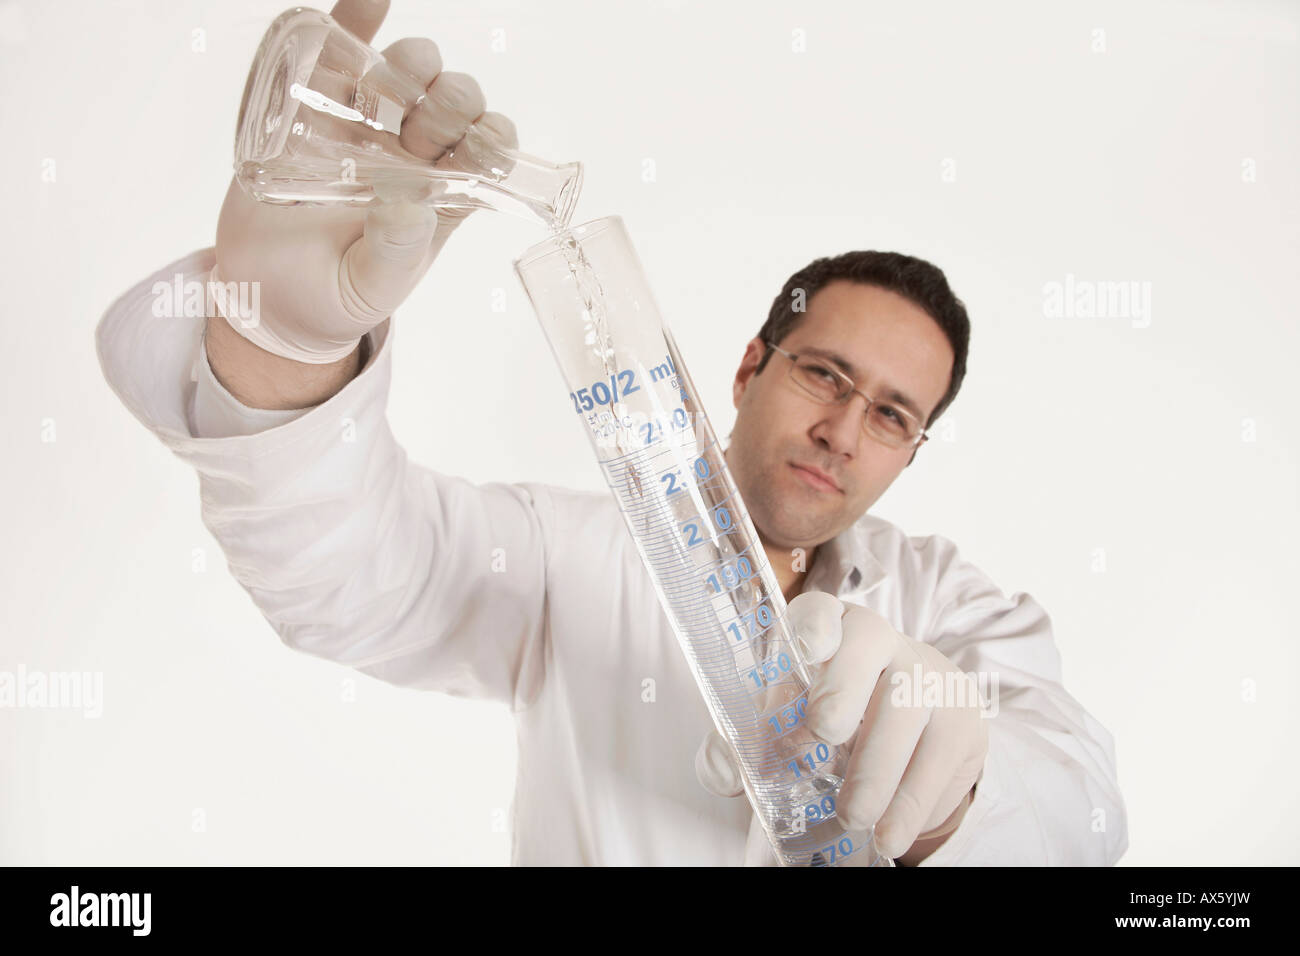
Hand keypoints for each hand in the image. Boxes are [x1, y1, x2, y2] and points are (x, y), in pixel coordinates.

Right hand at [214, 0, 519, 363]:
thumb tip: (409, 200)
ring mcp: (364, 124)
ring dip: (412, 67)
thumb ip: (396, 248)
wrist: (265, 299)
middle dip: (450, 102)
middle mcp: (411, 152)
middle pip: (454, 99)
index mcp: (443, 192)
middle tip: (416, 136)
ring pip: (406, 71)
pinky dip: (357, 18)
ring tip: (388, 95)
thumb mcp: (372, 286)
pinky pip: (339, 50)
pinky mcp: (312, 105)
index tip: (471, 146)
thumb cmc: (332, 297)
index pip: (489, 145)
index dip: (492, 133)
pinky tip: (373, 0)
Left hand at [695, 590, 988, 863]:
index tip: (806, 650)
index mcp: (829, 631)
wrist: (920, 734)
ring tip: (852, 816)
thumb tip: (723, 773)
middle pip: (868, 644)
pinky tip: (889, 835)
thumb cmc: (840, 716)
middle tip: (825, 732)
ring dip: (875, 768)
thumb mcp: (792, 722)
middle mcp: (881, 640)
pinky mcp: (960, 720)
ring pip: (906, 707)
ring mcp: (927, 675)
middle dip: (844, 687)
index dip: (814, 625)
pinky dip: (910, 804)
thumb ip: (749, 745)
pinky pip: (937, 759)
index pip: (820, 610)